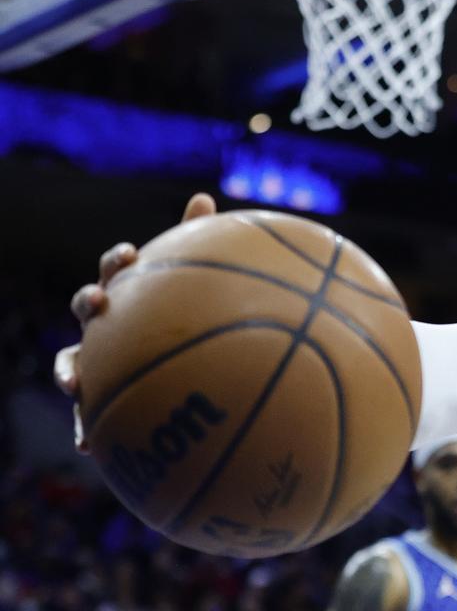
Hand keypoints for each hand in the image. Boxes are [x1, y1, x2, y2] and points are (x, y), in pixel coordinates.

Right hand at [54, 193, 217, 452]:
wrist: (179, 370)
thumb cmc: (182, 320)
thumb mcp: (193, 285)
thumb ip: (197, 244)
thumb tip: (202, 196)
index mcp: (128, 295)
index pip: (114, 271)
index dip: (116, 262)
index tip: (129, 257)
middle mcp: (105, 326)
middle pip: (86, 308)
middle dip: (88, 303)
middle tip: (99, 302)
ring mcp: (98, 361)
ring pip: (72, 363)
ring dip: (69, 371)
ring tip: (74, 384)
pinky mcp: (98, 399)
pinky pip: (86, 415)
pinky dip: (83, 428)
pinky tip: (86, 446)